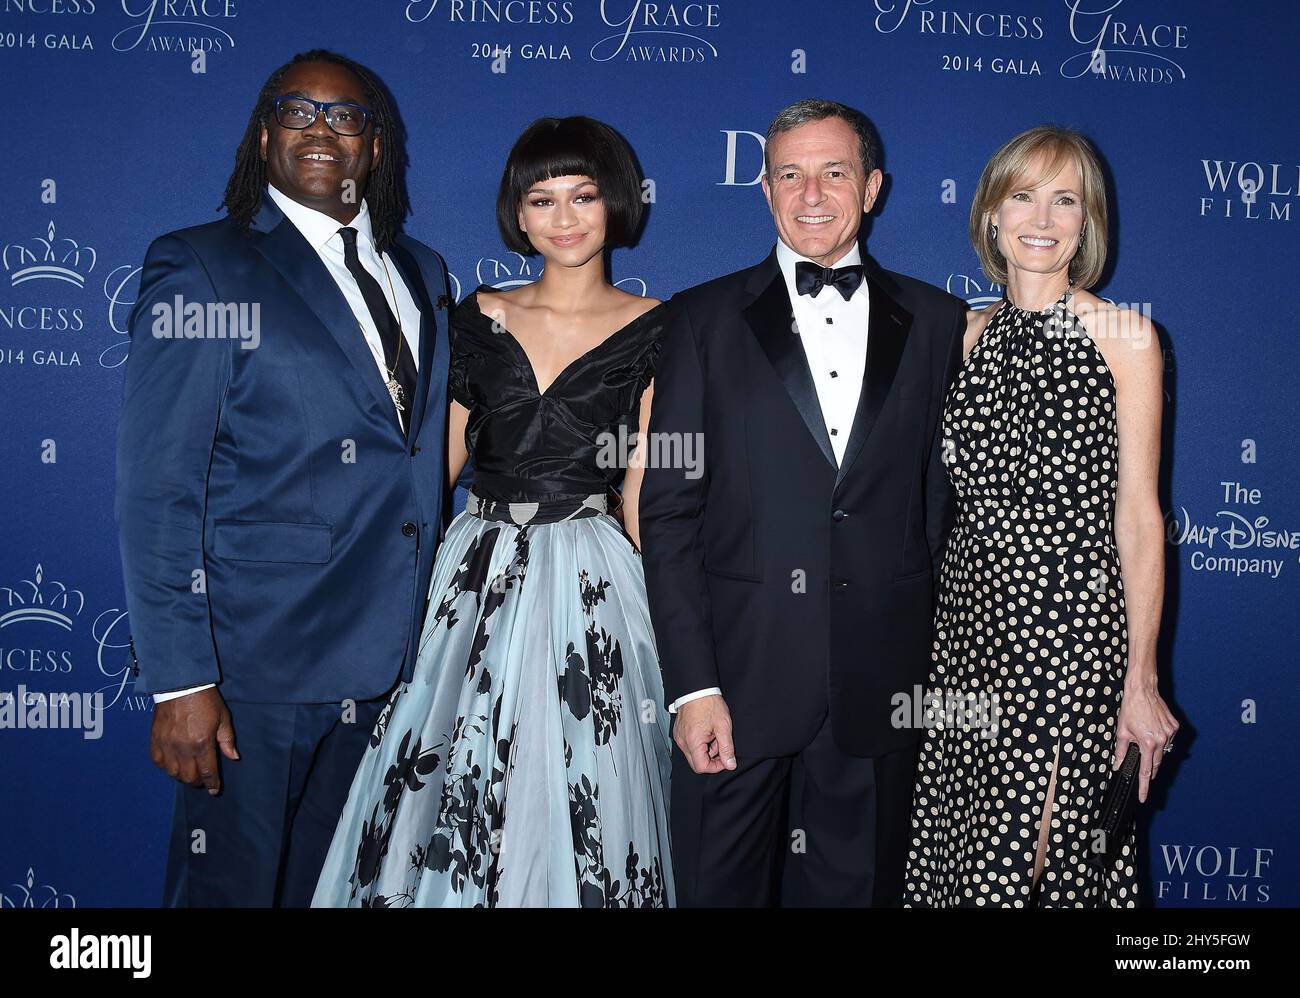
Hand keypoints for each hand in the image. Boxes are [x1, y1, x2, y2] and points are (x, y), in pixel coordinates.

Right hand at [150, 687, 238, 794]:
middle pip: (188, 777)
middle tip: (203, 779)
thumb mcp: (223, 718)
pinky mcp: (155, 740)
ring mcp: (166, 745)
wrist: (180, 685)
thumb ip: (227, 740)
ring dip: (182, 776)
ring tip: (189, 771)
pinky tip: (173, 764)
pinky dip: (166, 767)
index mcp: (202, 743)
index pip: (207, 771)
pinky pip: (158, 762)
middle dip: (198, 782)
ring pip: (172, 773)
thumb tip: (233, 757)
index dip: (212, 784)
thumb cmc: (205, 701)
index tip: (214, 790)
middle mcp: (183, 747)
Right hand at [673, 694, 736, 773]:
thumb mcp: (723, 726)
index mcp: (693, 742)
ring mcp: (679, 737)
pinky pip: (689, 745)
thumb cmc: (709, 704)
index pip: (701, 767)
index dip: (715, 767)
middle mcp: (683, 742)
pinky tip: (706, 732)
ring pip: (693, 754)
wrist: (697, 689)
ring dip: (705, 750)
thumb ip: (727, 748)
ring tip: (713, 734)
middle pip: (696, 763)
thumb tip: (730, 764)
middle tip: (719, 744)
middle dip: (711, 758)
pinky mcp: (679, 733)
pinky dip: (699, 743)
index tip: (724, 758)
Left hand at [1114, 679, 1177, 802]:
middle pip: (1156, 762)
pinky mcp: (1175, 727)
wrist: (1143, 691)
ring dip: (1154, 751)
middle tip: (1143, 771)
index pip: (1145, 770)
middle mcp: (1162, 740)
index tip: (1143, 797)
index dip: (1144, 786)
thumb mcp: (1122, 731)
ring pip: (1163, 751)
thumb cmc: (1131, 709)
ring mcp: (1170, 733)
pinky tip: (1153, 731)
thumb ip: (1120, 751)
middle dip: (1149, 768)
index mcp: (1147, 743)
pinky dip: (1161, 740)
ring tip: (1144, 738)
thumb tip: (1116, 765)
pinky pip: (1168, 740)